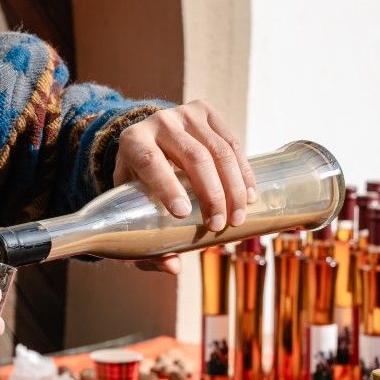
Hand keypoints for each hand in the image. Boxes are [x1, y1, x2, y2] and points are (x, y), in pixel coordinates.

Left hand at [112, 100, 257, 275]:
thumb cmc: (137, 182)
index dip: (167, 187)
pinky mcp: (207, 112)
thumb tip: (172, 267)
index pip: (150, 161)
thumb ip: (143, 238)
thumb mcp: (130, 206)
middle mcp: (159, 122)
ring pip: (219, 150)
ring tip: (236, 218)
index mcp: (132, 142)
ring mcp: (185, 114)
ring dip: (233, 187)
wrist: (147, 139)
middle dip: (211, 194)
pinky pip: (233, 142)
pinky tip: (249, 196)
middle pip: (194, 157)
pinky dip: (244, 172)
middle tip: (218, 226)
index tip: (184, 214)